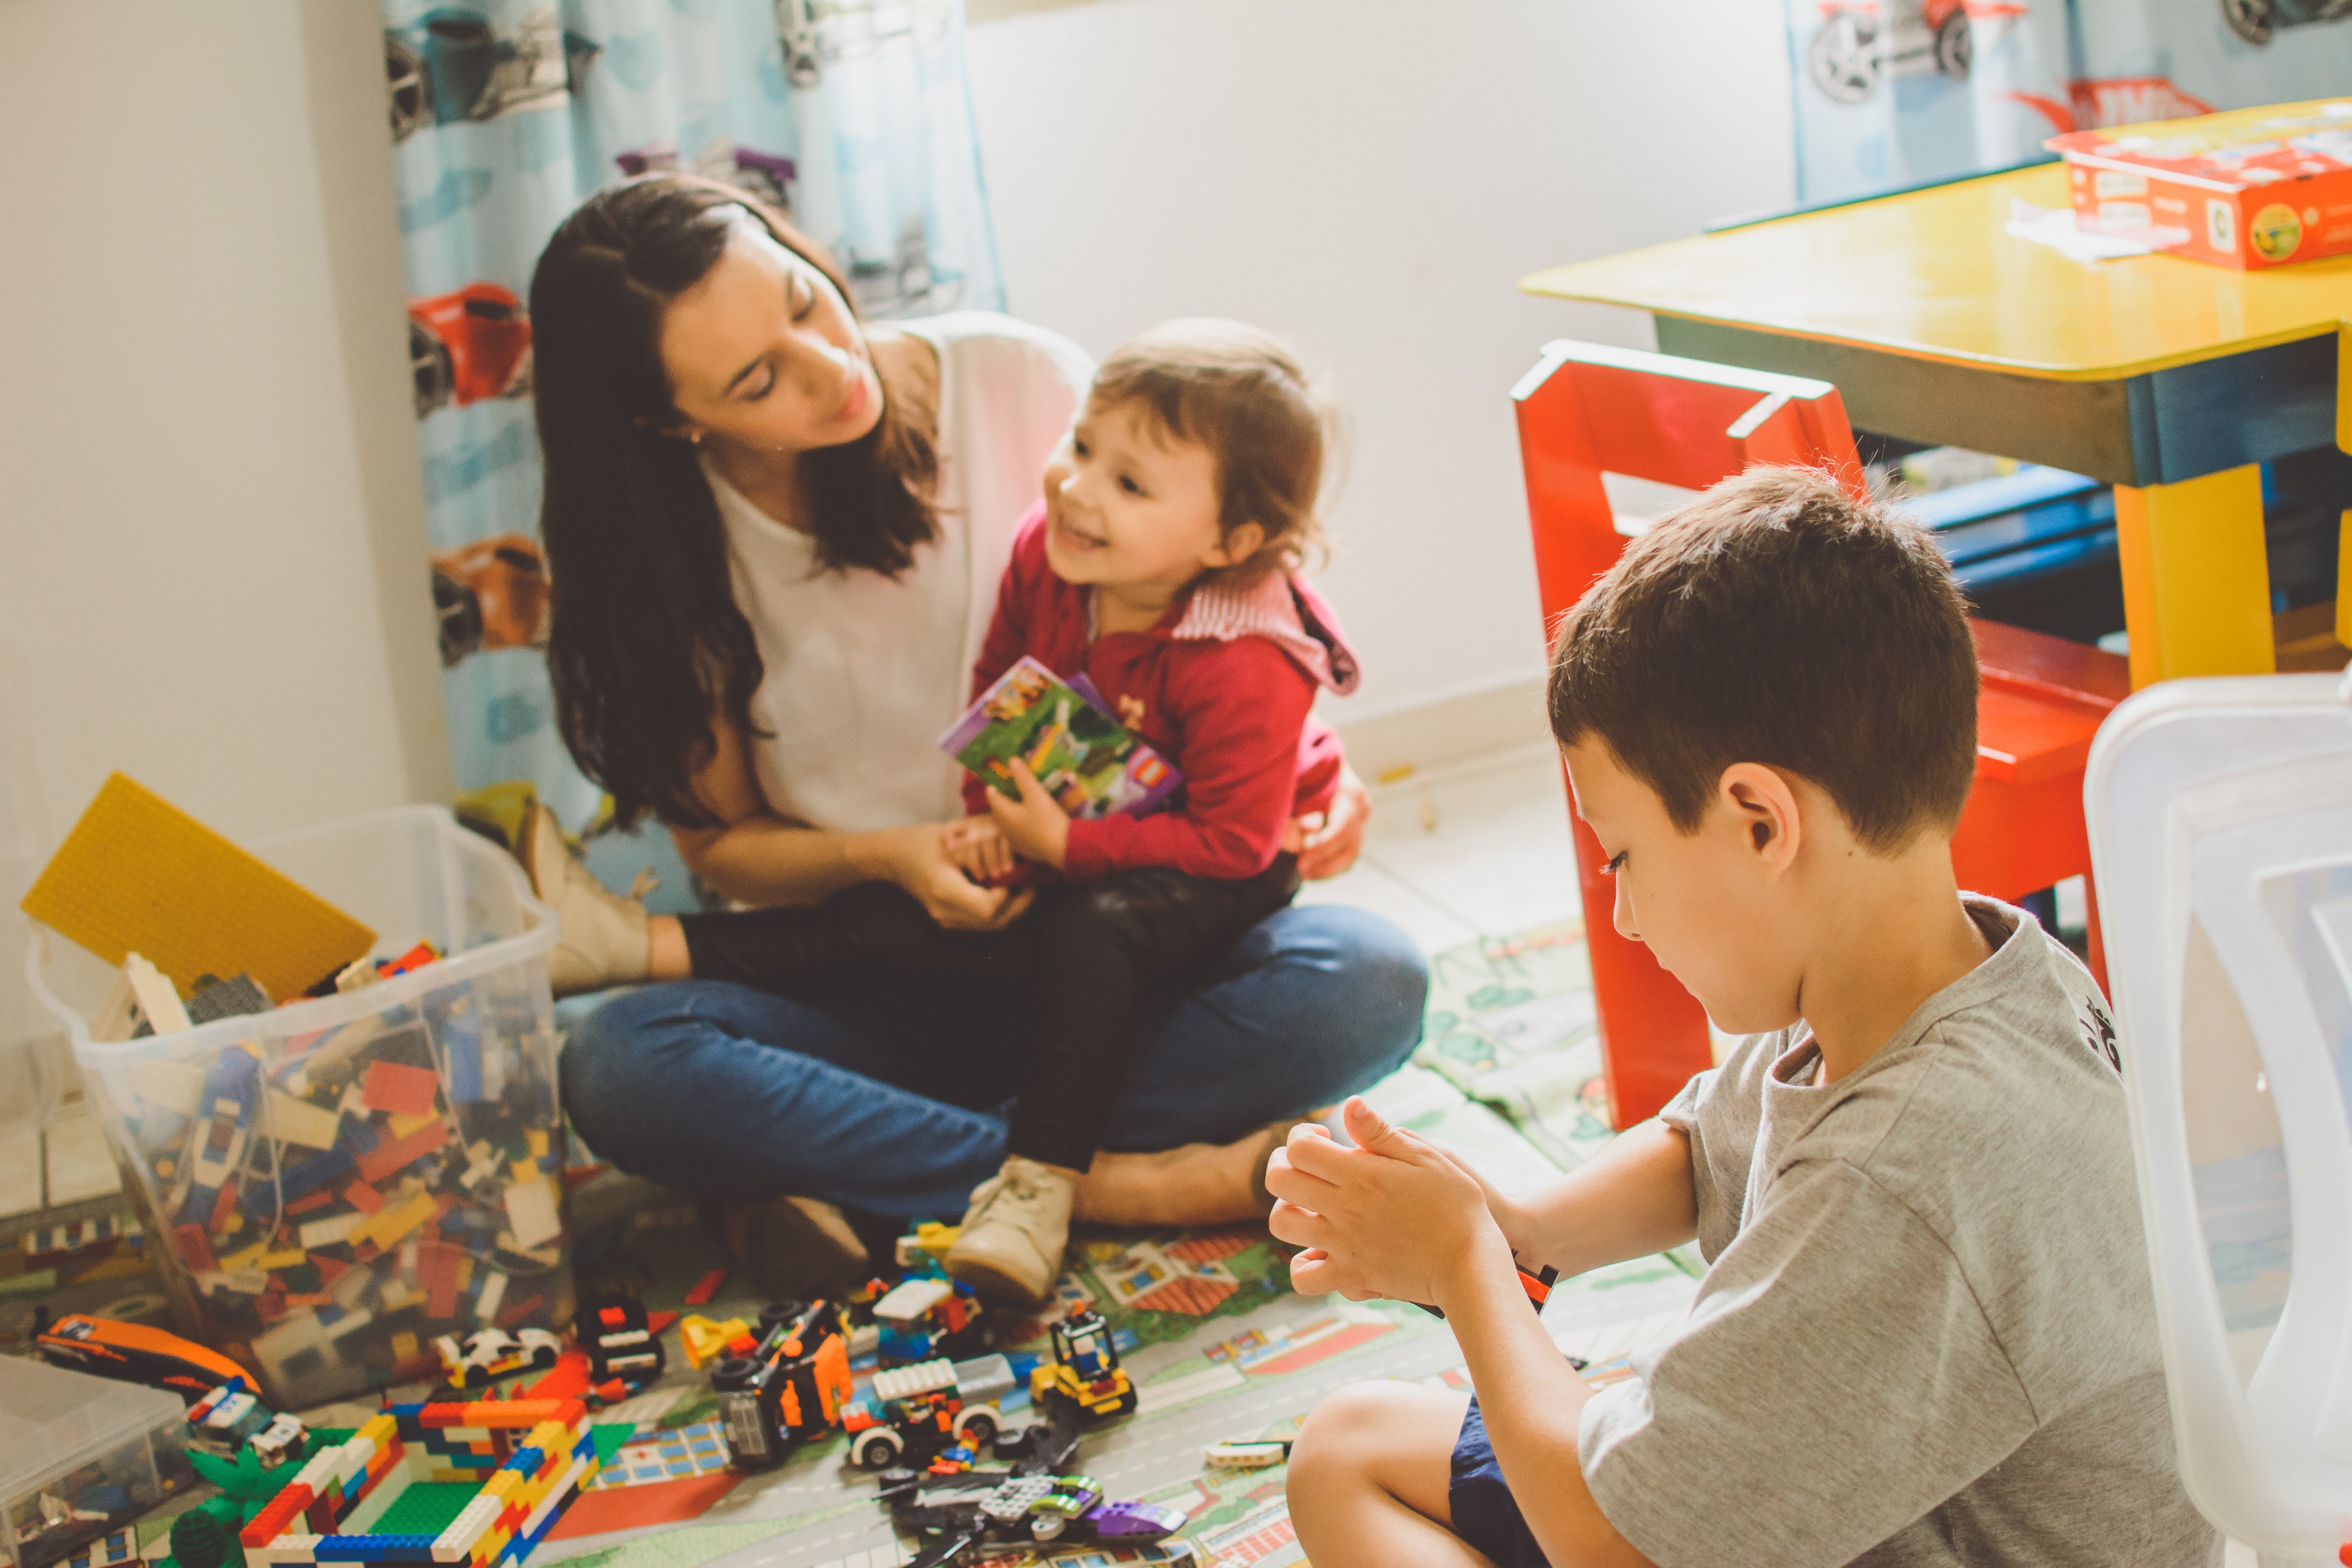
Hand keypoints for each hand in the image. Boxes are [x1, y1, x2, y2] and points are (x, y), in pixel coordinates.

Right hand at [871, 823, 1031, 930]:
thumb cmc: (921, 842)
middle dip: (1017, 908)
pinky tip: (1005, 894)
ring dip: (1010, 911)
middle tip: (1032, 889)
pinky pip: (979, 922)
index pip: (987, 908)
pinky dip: (997, 911)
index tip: (1014, 878)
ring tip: (1024, 892)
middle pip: (992, 923)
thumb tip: (1013, 861)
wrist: (892, 857)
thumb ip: (981, 852)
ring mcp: (946, 919)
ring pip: (988, 926)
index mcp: (946, 891)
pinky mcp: (948, 918)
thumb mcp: (952, 840)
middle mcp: (946, 912)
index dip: (1007, 896)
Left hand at [986, 759, 1070, 868]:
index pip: (992, 797)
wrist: (1063, 848)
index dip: (993, 787)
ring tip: (1017, 804)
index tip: (994, 779)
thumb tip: (1011, 760)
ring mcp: (1014, 840)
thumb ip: (1023, 777)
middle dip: (1000, 800)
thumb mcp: (1036, 795)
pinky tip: (1028, 822)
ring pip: (1007, 823)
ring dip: (1010, 813)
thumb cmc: (1047, 820)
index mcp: (1004, 813)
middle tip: (1006, 790)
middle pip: (998, 811)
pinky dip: (1019, 825)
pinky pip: (1017, 833)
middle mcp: (1005, 828)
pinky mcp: (1025, 848)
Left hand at [1267, 1097, 1511, 1307]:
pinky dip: (1305, 1264)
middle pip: (1278, 1180)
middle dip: (1284, 1165)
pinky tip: (1322, 1251)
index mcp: (1360, 1174)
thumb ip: (1381, 1132)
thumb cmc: (1457, 1204)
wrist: (1470, 1263)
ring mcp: (1343, 1245)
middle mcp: (1343, 1209)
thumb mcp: (1427, 1157)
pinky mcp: (1351, 1277)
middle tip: (1309, 1167)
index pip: (1298, 1147)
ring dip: (1288, 1210)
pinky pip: (1305, 1277)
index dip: (1302, 1136)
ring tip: (1312, 1207)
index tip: (1324, 1139)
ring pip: (1281, 1224)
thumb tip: (1350, 1104)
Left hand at [1289, 766, 1370, 879]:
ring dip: (1327, 868)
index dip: (1322, 848)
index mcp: (1351, 792)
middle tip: (1299, 870)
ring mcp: (1361, 818)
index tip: (1301, 862)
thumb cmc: (1301, 772)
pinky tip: (1311, 870)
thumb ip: (1298, 812)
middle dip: (1323, 861)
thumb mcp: (1295, 787)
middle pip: (1348, 844)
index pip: (1341, 828)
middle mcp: (1362, 806)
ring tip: (1303, 873)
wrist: (1315, 760)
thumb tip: (1315, 827)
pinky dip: (1330, 865)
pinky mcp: (1356, 828)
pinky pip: (1347, 854)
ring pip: (1350, 854)